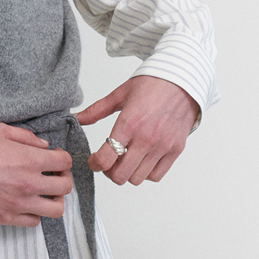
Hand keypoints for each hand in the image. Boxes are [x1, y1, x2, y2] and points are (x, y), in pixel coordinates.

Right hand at [0, 122, 72, 226]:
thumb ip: (26, 137)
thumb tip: (44, 146)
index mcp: (30, 160)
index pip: (65, 163)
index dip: (62, 158)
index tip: (55, 158)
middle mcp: (29, 184)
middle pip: (65, 187)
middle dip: (62, 178)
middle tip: (52, 175)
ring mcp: (19, 204)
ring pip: (56, 209)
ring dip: (54, 199)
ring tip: (44, 192)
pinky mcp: (7, 218)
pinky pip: (35, 221)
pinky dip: (35, 212)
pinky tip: (26, 202)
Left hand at [76, 75, 199, 185]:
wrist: (182, 79)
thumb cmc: (151, 84)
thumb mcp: (120, 94)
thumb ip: (96, 110)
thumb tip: (75, 118)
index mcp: (129, 123)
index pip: (105, 158)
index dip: (94, 164)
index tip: (94, 160)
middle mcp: (146, 138)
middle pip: (120, 175)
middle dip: (109, 172)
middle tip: (108, 162)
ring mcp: (162, 146)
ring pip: (137, 179)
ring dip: (127, 173)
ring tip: (125, 160)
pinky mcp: (175, 150)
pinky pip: (156, 175)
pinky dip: (146, 173)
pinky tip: (142, 160)